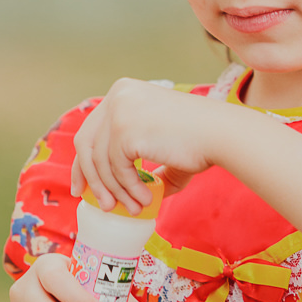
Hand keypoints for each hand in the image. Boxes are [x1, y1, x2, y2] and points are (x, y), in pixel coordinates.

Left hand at [70, 78, 220, 213]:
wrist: (220, 133)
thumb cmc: (200, 140)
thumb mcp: (161, 145)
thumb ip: (141, 161)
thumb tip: (128, 192)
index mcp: (124, 92)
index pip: (91, 129)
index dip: (83, 161)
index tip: (81, 186)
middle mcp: (117, 96)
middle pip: (86, 144)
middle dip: (88, 178)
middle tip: (95, 203)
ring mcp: (118, 112)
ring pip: (101, 163)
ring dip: (114, 191)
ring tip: (131, 209)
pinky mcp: (124, 131)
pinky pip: (116, 170)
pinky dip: (128, 190)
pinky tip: (144, 200)